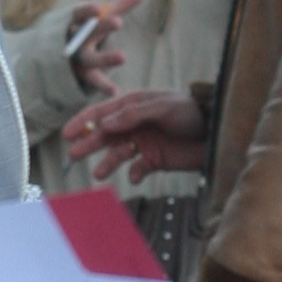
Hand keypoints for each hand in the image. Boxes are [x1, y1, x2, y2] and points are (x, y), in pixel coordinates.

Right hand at [62, 86, 207, 183]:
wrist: (216, 133)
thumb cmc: (190, 113)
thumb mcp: (162, 108)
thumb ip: (133, 115)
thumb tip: (105, 123)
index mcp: (134, 105)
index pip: (103, 112)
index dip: (83, 121)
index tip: (66, 133)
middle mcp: (135, 124)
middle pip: (106, 134)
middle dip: (89, 144)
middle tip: (73, 154)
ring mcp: (144, 142)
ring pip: (118, 153)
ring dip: (108, 162)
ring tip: (99, 173)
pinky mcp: (154, 159)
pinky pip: (138, 168)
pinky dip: (134, 174)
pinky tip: (135, 176)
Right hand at [68, 0, 149, 98]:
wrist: (65, 58)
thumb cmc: (92, 30)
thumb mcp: (107, 15)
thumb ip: (126, 0)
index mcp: (79, 21)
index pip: (79, 13)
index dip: (87, 10)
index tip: (98, 7)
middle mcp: (75, 39)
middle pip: (85, 33)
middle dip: (100, 27)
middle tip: (118, 21)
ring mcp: (77, 58)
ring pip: (88, 58)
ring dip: (104, 58)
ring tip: (123, 57)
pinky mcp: (83, 76)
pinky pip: (92, 80)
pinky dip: (103, 85)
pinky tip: (115, 90)